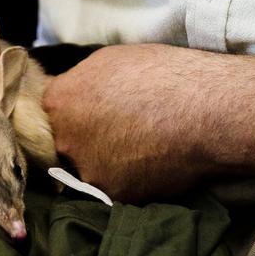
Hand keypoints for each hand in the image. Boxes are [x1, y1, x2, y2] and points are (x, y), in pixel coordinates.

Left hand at [42, 44, 217, 201]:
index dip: (77, 108)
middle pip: (68, 141)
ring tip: (141, 143)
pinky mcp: (114, 195)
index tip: (98, 108)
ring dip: (108, 159)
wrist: (200, 109)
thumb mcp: (110, 60)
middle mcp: (65, 139)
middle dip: (89, 135)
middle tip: (122, 126)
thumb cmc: (159, 74)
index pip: (54, 110)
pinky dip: (131, 177)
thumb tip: (78, 94)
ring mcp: (89, 171)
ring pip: (91, 167)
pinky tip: (152, 160)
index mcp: (59, 101)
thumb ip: (82, 80)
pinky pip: (116, 186)